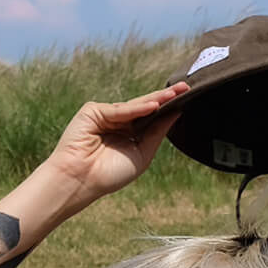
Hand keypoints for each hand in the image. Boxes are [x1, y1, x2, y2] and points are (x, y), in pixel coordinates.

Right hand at [43, 83, 188, 200]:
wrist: (81, 180)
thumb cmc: (108, 174)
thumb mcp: (142, 154)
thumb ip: (157, 133)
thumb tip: (176, 113)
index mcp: (128, 134)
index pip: (151, 118)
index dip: (168, 108)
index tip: (187, 98)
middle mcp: (118, 123)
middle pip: (146, 107)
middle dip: (165, 98)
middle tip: (186, 87)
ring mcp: (105, 115)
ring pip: (134, 105)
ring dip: (155, 99)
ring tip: (175, 93)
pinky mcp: (93, 112)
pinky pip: (119, 110)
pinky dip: (136, 108)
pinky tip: (153, 106)